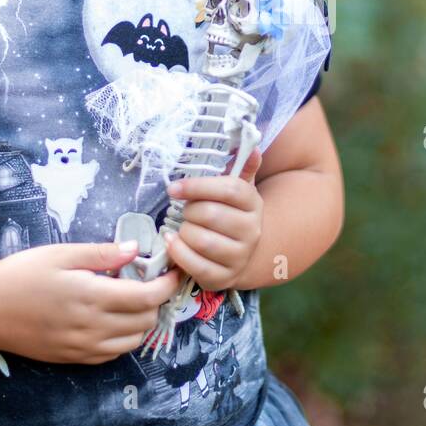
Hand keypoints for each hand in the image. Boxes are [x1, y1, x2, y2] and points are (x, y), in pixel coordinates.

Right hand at [0, 242, 184, 364]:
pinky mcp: (72, 358)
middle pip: (145, 321)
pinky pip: (111, 354)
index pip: (148, 297)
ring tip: (133, 299)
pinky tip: (113, 319)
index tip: (172, 270)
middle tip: (150, 280)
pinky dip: (123, 338)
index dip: (167, 284)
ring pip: (132, 342)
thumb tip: (135, 249)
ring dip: (142, 321)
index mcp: (92, 297)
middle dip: (156, 300)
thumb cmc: (20, 274)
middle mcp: (92, 328)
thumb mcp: (61, 254)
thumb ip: (102, 253)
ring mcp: (82, 347)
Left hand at [164, 147, 263, 291]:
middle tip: (183, 211)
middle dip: (189, 211)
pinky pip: (195, 264)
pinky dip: (178, 252)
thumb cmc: (229, 214)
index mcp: (253, 203)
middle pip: (211, 214)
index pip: (229, 189)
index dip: (198, 186)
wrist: (240, 253)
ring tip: (182, 228)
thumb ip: (241, 167)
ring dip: (183, 231)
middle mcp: (251, 231)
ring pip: (202, 240)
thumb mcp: (236, 190)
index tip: (174, 188)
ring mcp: (240, 256)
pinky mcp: (224, 278)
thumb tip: (253, 146)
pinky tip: (172, 243)